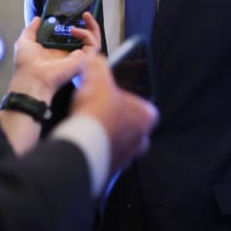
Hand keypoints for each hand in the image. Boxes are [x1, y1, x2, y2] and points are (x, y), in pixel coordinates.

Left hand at [2, 13, 101, 152]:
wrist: (32, 77)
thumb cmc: (27, 64)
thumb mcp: (26, 41)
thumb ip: (32, 29)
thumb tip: (37, 18)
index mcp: (58, 51)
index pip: (72, 37)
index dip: (75, 25)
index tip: (74, 15)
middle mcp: (70, 54)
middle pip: (86, 38)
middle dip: (89, 25)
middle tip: (85, 14)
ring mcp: (79, 57)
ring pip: (94, 40)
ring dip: (92, 27)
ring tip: (85, 16)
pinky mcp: (84, 59)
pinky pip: (94, 44)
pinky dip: (88, 34)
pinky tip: (75, 30)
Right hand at [71, 54, 157, 175]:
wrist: (83, 145)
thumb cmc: (97, 111)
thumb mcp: (96, 78)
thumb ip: (98, 66)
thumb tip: (95, 60)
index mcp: (147, 116)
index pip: (142, 106)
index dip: (125, 101)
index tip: (110, 98)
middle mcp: (142, 139)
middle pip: (132, 127)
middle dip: (118, 122)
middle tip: (99, 114)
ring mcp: (128, 157)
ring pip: (120, 144)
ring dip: (106, 137)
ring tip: (88, 129)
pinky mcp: (112, 170)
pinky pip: (106, 158)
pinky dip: (97, 151)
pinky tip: (83, 143)